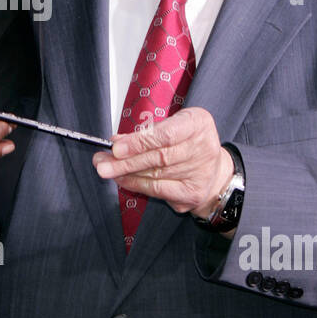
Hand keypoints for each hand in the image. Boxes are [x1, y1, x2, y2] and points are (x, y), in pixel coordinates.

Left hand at [92, 106, 232, 217]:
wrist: (215, 171)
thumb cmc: (188, 142)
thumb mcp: (173, 124)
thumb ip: (147, 132)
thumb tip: (116, 142)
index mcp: (198, 124)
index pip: (166, 135)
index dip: (139, 142)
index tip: (116, 147)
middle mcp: (203, 148)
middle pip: (158, 157)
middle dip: (125, 160)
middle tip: (101, 161)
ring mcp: (200, 173)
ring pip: (155, 174)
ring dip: (125, 173)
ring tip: (106, 169)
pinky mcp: (192, 194)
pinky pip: (158, 190)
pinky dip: (136, 184)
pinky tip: (122, 180)